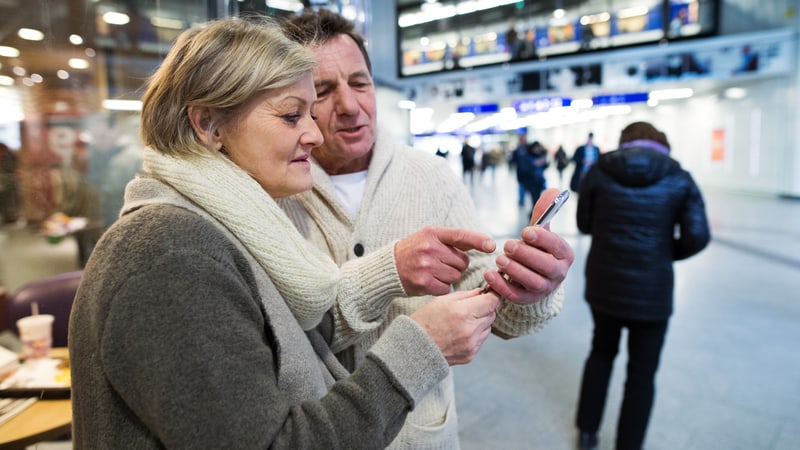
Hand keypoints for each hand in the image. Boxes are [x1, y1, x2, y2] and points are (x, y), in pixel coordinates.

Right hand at [395, 226, 495, 295]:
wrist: (390, 267)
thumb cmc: (415, 250)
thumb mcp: (430, 237)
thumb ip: (454, 240)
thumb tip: (486, 243)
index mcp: (432, 233)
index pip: (460, 235)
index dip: (478, 240)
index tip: (491, 246)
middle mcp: (429, 248)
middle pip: (462, 261)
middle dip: (456, 264)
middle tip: (441, 263)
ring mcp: (426, 266)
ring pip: (456, 275)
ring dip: (450, 276)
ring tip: (434, 272)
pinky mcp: (424, 283)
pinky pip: (446, 287)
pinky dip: (441, 287)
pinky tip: (430, 281)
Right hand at [410, 288, 499, 365]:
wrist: (414, 348)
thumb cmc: (425, 321)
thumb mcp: (441, 300)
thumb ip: (465, 294)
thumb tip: (482, 292)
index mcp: (463, 312)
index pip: (492, 301)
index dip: (491, 296)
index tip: (488, 294)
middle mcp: (470, 329)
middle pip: (492, 314)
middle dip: (484, 309)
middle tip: (470, 308)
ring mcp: (471, 344)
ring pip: (488, 327)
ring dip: (480, 322)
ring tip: (462, 322)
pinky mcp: (471, 354)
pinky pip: (481, 340)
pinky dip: (475, 334)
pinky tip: (460, 333)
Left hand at [483, 188, 574, 303]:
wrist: (536, 276)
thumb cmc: (538, 249)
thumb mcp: (541, 232)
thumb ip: (543, 212)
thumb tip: (552, 191)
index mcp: (564, 254)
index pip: (557, 246)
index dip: (542, 239)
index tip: (525, 232)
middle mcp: (558, 273)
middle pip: (546, 266)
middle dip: (526, 255)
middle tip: (508, 246)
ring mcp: (544, 288)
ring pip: (532, 282)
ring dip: (515, 270)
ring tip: (500, 259)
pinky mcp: (528, 299)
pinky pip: (516, 296)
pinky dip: (502, 286)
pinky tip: (489, 275)